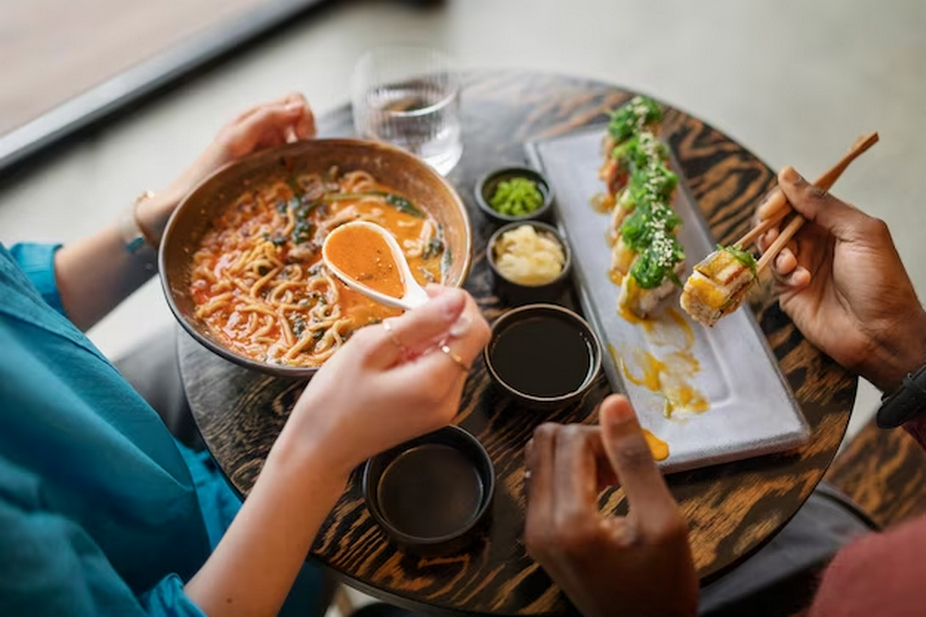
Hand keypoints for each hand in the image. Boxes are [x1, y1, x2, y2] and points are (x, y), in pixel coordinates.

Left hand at [136, 93, 315, 242]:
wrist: (187, 204)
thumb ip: (265, 118)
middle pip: (302, 118)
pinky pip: (294, 159)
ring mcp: (268, 149)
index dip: (304, 115)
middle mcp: (264, 129)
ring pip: (302, 140)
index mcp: (255, 116)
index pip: (295, 101)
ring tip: (291, 169)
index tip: (301, 138)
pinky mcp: (271, 168)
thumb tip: (298, 107)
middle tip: (297, 155)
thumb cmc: (207, 173)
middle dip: (307, 132)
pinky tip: (288, 178)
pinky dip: (299, 164)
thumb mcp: (235, 140)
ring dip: (303, 150)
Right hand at [278, 286, 490, 477]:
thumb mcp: (370, 348)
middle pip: (467, 342)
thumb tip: (457, 300)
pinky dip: (423, 358)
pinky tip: (393, 361)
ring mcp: (443, 409)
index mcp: (436, 381)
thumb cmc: (335, 400)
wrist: (320, 450)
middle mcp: (450, 398)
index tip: (424, 294)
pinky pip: (440, 373)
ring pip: (454, 356)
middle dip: (441, 320)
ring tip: (391, 342)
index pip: (476, 329)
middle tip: (400, 315)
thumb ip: (420, 322)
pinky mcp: (433, 413)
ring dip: (430, 338)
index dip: (457, 303)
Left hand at [524, 395, 697, 616]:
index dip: (606, 436)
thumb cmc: (662, 585)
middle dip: (587, 441)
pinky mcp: (535, 535)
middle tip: (622, 467)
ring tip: (614, 480)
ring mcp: (532, 531)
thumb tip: (614, 402)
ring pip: (539, 455)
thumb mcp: (662, 521)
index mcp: (569, 521)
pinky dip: (569, 473)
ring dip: (576, 455)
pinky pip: (541, 479)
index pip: (570, 439)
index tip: (635, 458)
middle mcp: (538, 523)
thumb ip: (634, 459)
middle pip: (546, 440)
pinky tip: (600, 492)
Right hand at [758, 166, 925, 391]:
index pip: (800, 200)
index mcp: (836, 224)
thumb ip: (822, 204)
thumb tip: (788, 175)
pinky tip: (801, 281)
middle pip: (780, 220)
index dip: (782, 199)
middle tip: (770, 230)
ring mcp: (801, 266)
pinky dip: (783, 273)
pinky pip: (773, 272)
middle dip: (771, 223)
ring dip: (776, 250)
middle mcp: (817, 242)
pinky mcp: (789, 291)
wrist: (880, 334)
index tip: (772, 206)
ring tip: (792, 263)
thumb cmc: (880, 282)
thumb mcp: (859, 232)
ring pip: (771, 245)